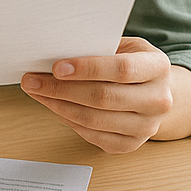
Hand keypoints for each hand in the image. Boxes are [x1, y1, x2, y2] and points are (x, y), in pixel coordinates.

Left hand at [20, 36, 181, 152]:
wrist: (154, 92)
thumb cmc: (130, 63)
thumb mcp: (122, 46)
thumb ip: (96, 47)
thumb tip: (55, 51)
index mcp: (158, 67)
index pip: (122, 69)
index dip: (87, 68)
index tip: (56, 67)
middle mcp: (159, 100)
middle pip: (104, 97)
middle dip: (61, 89)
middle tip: (32, 81)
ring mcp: (147, 126)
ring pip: (95, 119)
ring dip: (58, 106)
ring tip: (36, 92)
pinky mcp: (131, 144)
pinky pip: (94, 136)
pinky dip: (68, 121)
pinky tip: (54, 107)